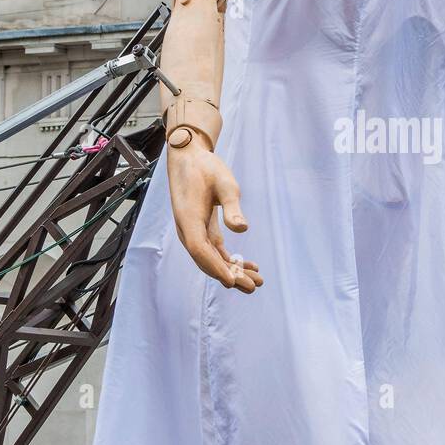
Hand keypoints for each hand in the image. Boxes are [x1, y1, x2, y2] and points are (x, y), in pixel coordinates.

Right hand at [167, 139, 263, 292]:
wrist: (190, 158)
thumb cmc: (206, 168)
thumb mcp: (224, 183)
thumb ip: (232, 207)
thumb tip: (242, 228)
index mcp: (188, 218)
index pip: (200, 249)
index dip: (216, 267)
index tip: (232, 281)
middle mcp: (187, 229)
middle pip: (206, 260)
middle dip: (230, 275)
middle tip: (254, 286)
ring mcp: (193, 231)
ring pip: (212, 258)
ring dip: (233, 270)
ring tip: (257, 280)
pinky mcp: (201, 229)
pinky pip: (215, 251)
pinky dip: (230, 260)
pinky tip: (250, 266)